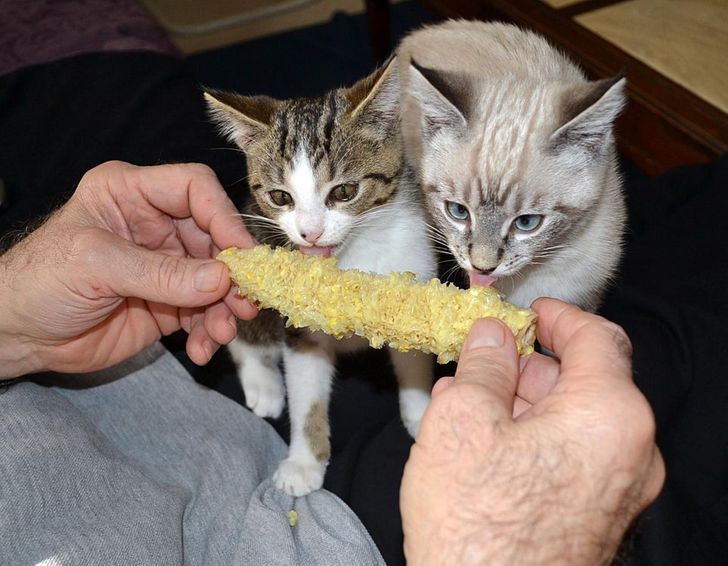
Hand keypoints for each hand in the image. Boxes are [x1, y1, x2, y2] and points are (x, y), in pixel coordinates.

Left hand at [0, 161, 256, 377]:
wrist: (16, 335)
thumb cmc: (39, 282)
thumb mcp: (96, 265)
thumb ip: (160, 273)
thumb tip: (221, 279)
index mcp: (132, 194)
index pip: (194, 188)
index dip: (223, 216)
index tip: (240, 255)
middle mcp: (156, 225)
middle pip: (215, 238)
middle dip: (232, 273)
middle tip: (244, 303)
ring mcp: (166, 266)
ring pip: (216, 280)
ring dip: (226, 308)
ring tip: (221, 333)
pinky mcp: (169, 303)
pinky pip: (205, 313)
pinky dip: (209, 332)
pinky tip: (200, 349)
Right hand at [400, 298, 664, 564]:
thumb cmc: (476, 524)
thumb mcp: (464, 419)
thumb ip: (483, 364)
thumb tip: (491, 336)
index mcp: (610, 415)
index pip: (597, 338)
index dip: (558, 316)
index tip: (531, 312)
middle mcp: (629, 453)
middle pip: (583, 381)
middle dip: (529, 366)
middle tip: (482, 363)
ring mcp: (617, 491)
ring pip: (573, 420)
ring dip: (524, 403)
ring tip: (469, 405)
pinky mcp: (596, 517)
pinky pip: (570, 456)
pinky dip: (533, 437)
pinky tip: (484, 443)